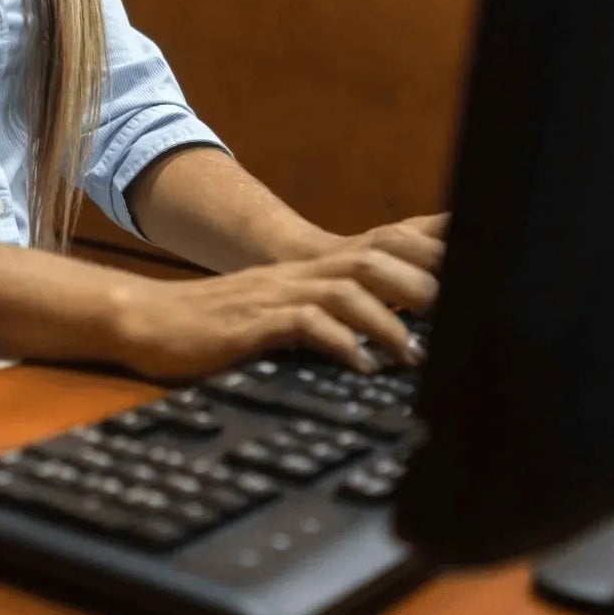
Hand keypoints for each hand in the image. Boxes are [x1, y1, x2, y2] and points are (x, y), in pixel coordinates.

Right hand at [106, 221, 445, 382]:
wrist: (146, 322)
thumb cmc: (211, 329)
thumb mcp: (273, 316)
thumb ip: (317, 320)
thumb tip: (373, 344)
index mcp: (305, 272)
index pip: (374, 249)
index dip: (421, 253)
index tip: (467, 267)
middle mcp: (295, 275)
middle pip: (371, 260)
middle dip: (419, 283)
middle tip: (462, 314)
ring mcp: (274, 295)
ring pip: (345, 290)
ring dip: (385, 319)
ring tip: (414, 353)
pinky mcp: (252, 323)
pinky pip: (305, 324)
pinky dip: (339, 342)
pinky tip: (359, 364)